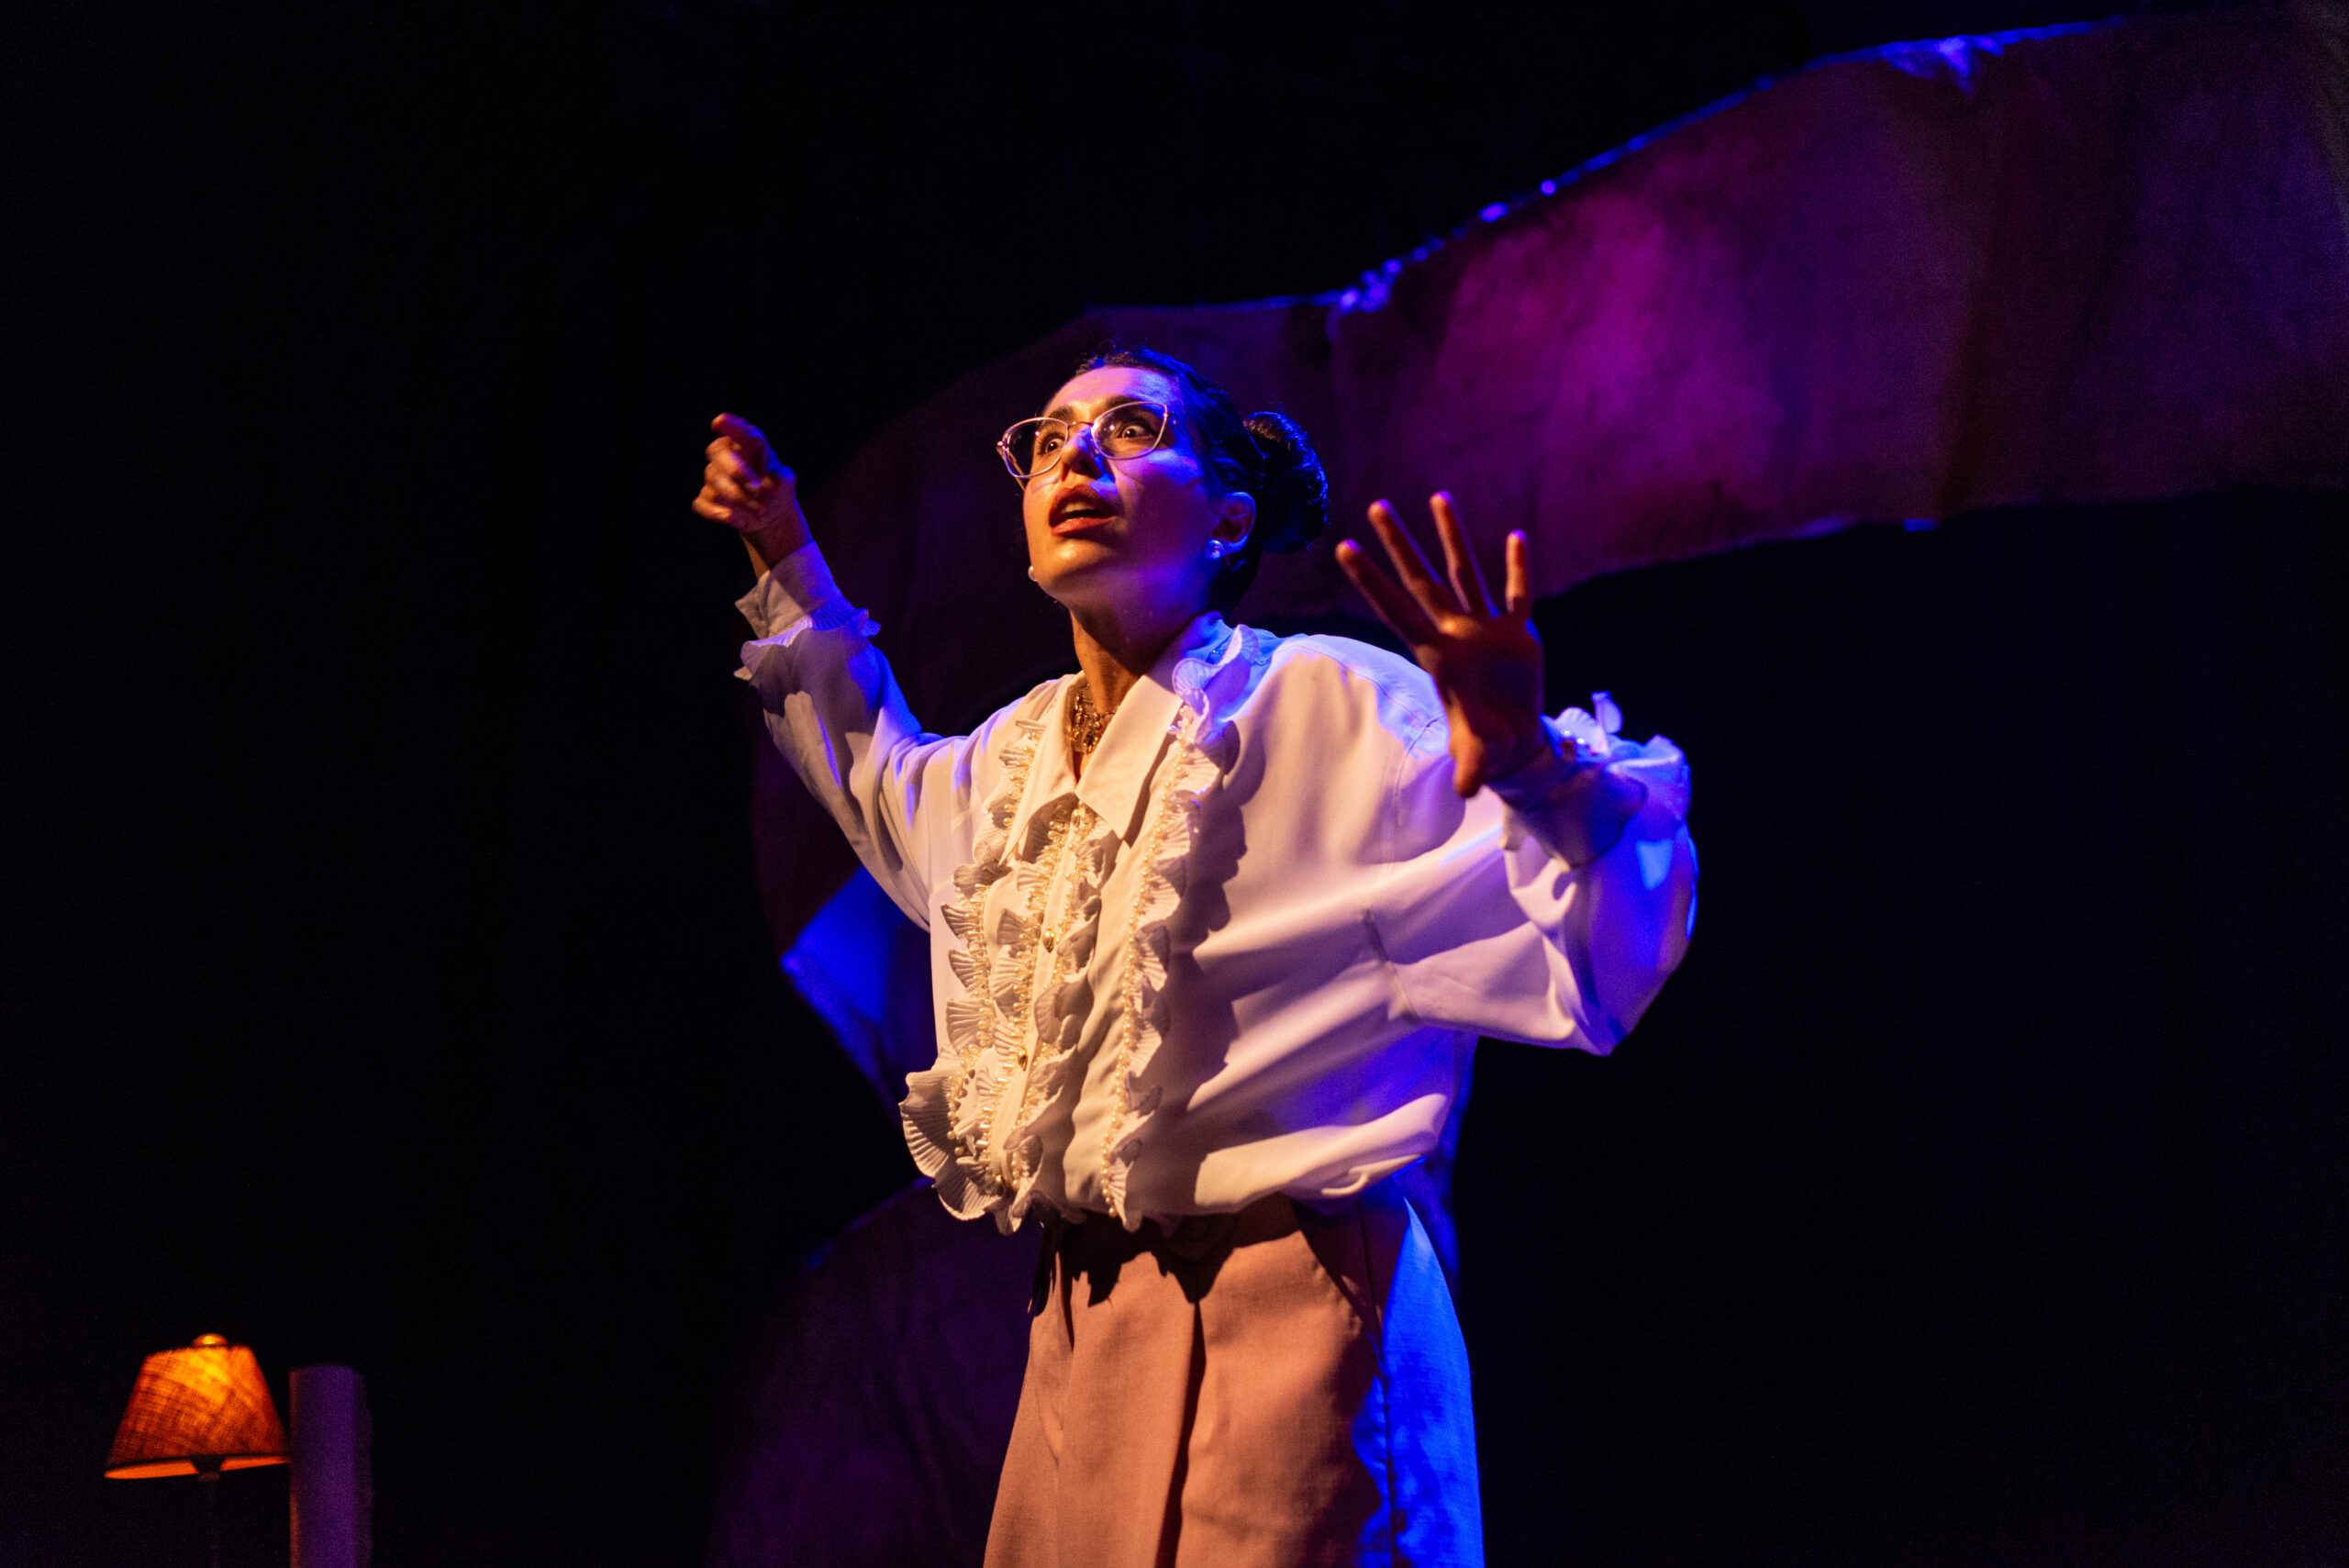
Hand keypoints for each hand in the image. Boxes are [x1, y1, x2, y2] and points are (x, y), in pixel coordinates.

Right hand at [693, 413, 811, 572]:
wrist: (770, 513)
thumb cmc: (776, 489)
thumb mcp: (785, 483)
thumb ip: (782, 478)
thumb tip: (772, 478)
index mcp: (746, 444)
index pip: (738, 431)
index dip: (729, 426)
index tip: (719, 421)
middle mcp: (726, 456)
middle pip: (717, 451)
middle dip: (736, 469)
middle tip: (757, 489)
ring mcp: (713, 477)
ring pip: (714, 481)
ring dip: (737, 496)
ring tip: (760, 508)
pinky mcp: (707, 499)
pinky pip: (702, 503)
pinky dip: (716, 512)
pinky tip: (732, 518)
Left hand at [1336, 493, 1546, 796]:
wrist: (1515, 741)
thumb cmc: (1486, 744)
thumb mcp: (1479, 755)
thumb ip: (1471, 765)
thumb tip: (1467, 792)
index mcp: (1438, 655)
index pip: (1397, 609)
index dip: (1372, 581)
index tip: (1344, 548)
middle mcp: (1456, 633)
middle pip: (1422, 579)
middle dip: (1399, 544)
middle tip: (1375, 505)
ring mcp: (1485, 628)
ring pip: (1466, 571)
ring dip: (1453, 536)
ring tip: (1437, 497)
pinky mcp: (1518, 631)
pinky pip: (1518, 593)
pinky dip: (1518, 569)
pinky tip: (1516, 538)